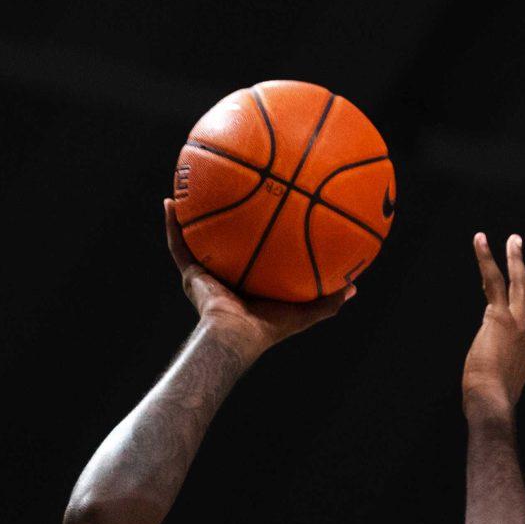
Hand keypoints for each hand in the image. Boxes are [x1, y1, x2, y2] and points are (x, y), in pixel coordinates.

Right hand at [166, 200, 353, 357]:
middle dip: (223, 217)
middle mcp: (225, 276)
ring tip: (187, 186)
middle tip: (228, 188)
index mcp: (250, 283)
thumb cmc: (269, 328)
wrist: (236, 337)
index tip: (264, 209)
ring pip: (195, 237)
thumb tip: (355, 287)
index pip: (253, 253)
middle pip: (223, 241)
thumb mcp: (305, 310)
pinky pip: (178, 244)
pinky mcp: (190, 274)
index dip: (255, 234)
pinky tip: (169, 202)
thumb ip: (329, 299)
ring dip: (190, 214)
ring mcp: (204, 274)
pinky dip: (172, 224)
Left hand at [462, 232, 524, 422]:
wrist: (493, 399)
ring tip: (515, 239)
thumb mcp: (509, 387)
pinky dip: (486, 258)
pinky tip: (481, 240)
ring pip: (518, 282)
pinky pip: (492, 280)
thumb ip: (510, 377)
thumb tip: (504, 384)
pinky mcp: (498, 315)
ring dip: (516, 258)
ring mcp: (516, 321)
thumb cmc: (495, 399)